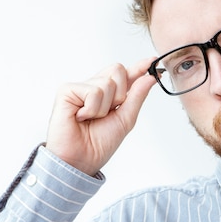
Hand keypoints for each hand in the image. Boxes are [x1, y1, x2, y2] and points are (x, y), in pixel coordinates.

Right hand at [45, 59, 156, 175]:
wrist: (80, 160)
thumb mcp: (126, 119)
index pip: (126, 75)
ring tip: (92, 119)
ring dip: (105, 107)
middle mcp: (94, 88)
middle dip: (120, 94)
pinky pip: (93, 91)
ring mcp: (80, 88)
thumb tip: (150, 78)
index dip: (139, 67)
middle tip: (108, 113)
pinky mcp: (67, 91)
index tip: (153, 61)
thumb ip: (137, 96)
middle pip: (117, 70)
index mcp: (109, 95)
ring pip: (107, 82)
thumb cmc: (99, 144)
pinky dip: (92, 108)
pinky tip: (81, 117)